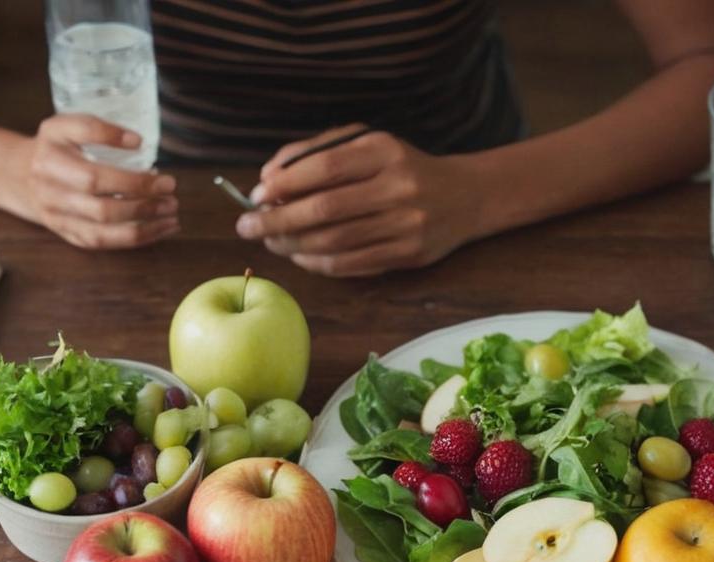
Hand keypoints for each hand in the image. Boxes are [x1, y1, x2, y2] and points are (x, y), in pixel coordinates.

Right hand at [3, 114, 178, 249]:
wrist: (19, 177)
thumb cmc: (53, 149)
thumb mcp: (64, 127)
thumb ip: (95, 128)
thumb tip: (136, 141)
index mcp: (50, 160)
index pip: (89, 170)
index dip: (118, 161)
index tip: (143, 148)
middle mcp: (52, 193)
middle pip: (101, 205)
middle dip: (141, 198)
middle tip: (170, 188)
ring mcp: (60, 219)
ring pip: (105, 230)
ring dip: (144, 224)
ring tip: (172, 212)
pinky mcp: (69, 235)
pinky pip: (105, 243)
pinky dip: (137, 238)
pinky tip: (161, 228)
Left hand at [236, 125, 479, 276]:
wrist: (465, 196)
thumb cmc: (402, 167)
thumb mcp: (367, 144)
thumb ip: (317, 153)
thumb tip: (268, 180)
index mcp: (384, 151)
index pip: (324, 168)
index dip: (284, 184)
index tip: (257, 196)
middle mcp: (398, 187)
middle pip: (325, 209)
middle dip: (278, 220)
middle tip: (248, 226)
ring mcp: (406, 224)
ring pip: (335, 242)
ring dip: (293, 245)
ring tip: (270, 242)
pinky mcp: (408, 254)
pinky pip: (352, 264)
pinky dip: (318, 262)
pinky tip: (299, 256)